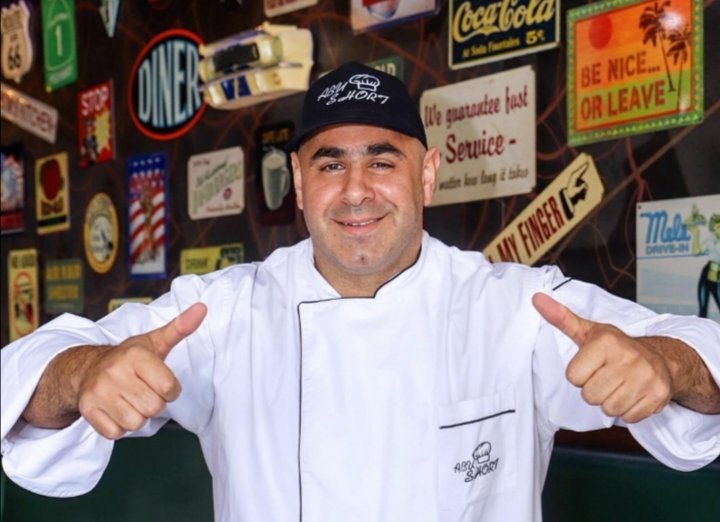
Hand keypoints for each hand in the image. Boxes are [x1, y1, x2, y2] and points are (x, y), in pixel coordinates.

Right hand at [77, 303, 206, 438]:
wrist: (88, 368)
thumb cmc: (130, 358)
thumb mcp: (156, 341)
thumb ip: (181, 327)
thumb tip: (202, 308)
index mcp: (135, 355)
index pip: (169, 388)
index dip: (170, 390)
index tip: (160, 382)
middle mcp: (114, 372)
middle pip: (154, 408)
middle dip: (154, 403)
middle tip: (143, 390)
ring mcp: (99, 391)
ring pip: (136, 423)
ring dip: (137, 416)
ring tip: (130, 400)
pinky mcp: (87, 409)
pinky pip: (115, 433)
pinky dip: (119, 427)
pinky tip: (116, 409)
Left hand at [532, 293, 672, 422]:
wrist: (659, 358)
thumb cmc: (614, 347)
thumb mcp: (587, 331)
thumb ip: (560, 318)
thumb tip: (536, 298)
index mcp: (606, 341)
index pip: (573, 377)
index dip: (580, 375)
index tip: (592, 365)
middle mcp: (628, 358)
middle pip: (590, 396)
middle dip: (594, 390)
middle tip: (606, 376)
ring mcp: (645, 377)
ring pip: (609, 409)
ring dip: (611, 401)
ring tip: (619, 385)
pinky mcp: (658, 396)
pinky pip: (629, 417)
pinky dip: (628, 410)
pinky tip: (633, 394)